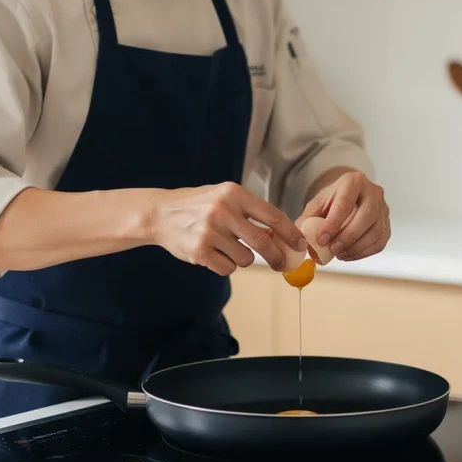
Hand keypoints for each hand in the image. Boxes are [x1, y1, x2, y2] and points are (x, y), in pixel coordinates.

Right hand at [146, 182, 307, 275]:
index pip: (272, 215)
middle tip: (281, 264)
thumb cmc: (200, 205)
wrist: (161, 214)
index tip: (300, 245)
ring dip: (243, 259)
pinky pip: (227, 268)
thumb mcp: (225, 197)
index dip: (290, 233)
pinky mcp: (199, 251)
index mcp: (234, 193)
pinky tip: (214, 254)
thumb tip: (283, 236)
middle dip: (276, 257)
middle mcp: (223, 211)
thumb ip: (250, 212)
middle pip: (263, 242)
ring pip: (245, 258)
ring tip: (228, 248)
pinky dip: (225, 265)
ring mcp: (210, 231)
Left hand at [299, 171, 389, 262]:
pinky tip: (348, 255)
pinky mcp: (387, 224)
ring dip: (357, 247)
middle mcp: (373, 192)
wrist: (350, 196)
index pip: (346, 202)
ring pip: (376, 230)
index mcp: (354, 181)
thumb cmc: (332, 200)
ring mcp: (383, 208)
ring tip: (339, 254)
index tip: (321, 240)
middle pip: (367, 215)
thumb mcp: (318, 203)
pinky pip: (380, 242)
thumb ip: (308, 219)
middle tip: (333, 249)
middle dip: (349, 236)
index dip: (333, 223)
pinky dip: (364, 253)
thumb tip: (299, 239)